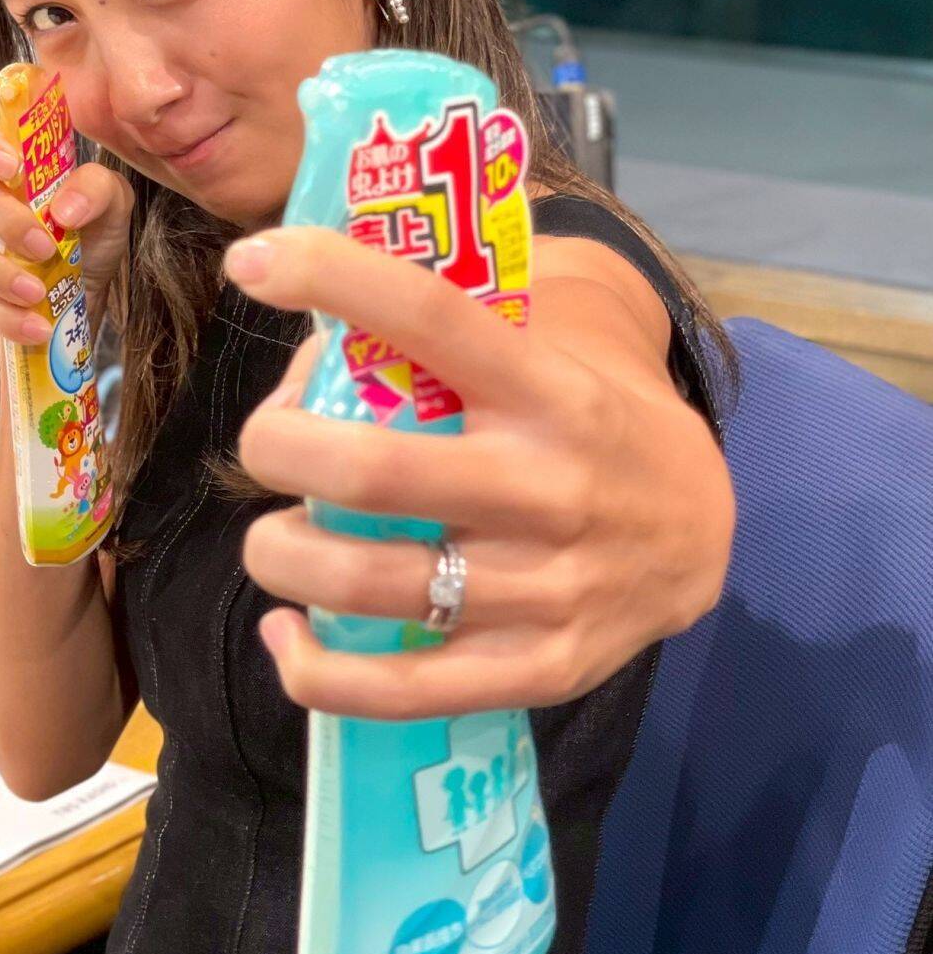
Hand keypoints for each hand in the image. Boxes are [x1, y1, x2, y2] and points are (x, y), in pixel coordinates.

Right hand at [0, 110, 133, 342]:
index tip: (11, 167)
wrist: (88, 294)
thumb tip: (65, 209)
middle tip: (44, 248)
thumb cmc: (91, 234)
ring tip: (37, 295)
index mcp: (6, 161)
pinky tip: (32, 325)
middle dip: (3, 218)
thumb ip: (97, 189)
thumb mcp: (112, 206)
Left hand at [223, 226, 733, 720]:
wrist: (702, 530)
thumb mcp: (542, 350)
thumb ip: (437, 339)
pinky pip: (402, 692)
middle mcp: (550, 486)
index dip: (333, 278)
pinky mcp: (542, 668)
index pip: (432, 315)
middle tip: (264, 443)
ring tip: (275, 539)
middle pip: (371, 471)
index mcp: (549, 388)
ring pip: (368, 582)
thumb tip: (309, 359)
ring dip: (281, 556)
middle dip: (277, 448)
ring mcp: (549, 587)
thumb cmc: (584, 420)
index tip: (252, 262)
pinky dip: (318, 671)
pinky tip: (286, 632)